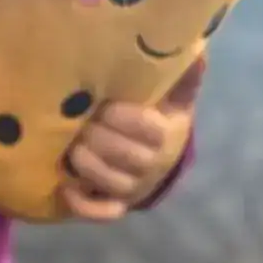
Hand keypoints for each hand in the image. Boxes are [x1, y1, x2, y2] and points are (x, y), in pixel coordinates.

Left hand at [60, 57, 204, 222]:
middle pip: (126, 157)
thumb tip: (197, 48)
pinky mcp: (115, 205)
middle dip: (99, 139)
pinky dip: (83, 206)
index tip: (106, 106)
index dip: (127, 120)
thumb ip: (181, 77)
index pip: (151, 131)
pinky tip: (65, 189)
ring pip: (110, 183)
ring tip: (71, 148)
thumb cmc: (158, 118)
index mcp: (167, 135)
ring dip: (87, 166)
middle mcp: (152, 165)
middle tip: (81, 123)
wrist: (158, 158)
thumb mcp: (172, 97)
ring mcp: (133, 188)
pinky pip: (101, 213)